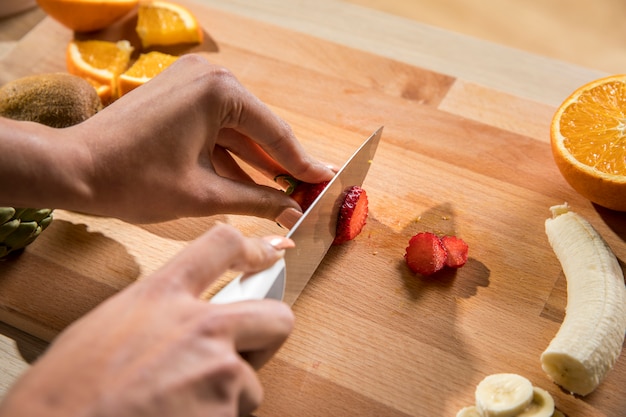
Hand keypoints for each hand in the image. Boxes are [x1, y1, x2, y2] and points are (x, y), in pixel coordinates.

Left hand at [0, 54, 333, 224]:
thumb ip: (255, 201)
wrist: (72, 169)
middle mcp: (210, 77)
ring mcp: (192, 83)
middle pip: (259, 129)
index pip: (276, 134)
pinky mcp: (179, 95)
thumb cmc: (132, 180)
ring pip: (239, 130)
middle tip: (309, 192)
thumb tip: (291, 213)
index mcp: (220, 92)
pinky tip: (253, 181)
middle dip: (282, 165)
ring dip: (259, 162)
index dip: (303, 165)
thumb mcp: (203, 195)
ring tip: (288, 192)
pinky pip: (217, 127)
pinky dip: (233, 154)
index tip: (326, 183)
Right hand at [0, 223, 294, 416]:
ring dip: (227, 396)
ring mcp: (219, 367)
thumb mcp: (107, 325)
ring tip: (181, 404)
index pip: (224, 244)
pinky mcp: (226, 407)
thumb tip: (178, 318)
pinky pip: (237, 414)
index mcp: (163, 294)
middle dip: (265, 339)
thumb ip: (156, 312)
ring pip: (252, 381)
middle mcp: (200, 324)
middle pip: (277, 317)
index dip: (254, 250)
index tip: (271, 256)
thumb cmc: (66, 390)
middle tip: (237, 356)